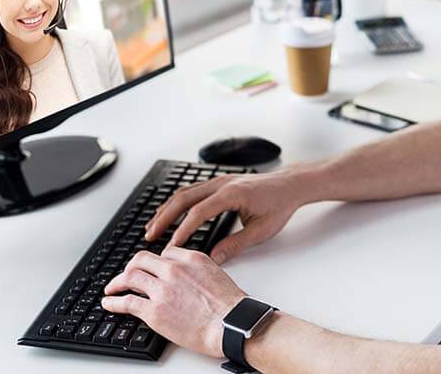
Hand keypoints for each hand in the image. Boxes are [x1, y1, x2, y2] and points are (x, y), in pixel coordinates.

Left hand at [102, 249, 244, 357]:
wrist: (230, 325)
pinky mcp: (154, 311)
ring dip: (117, 282)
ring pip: (130, 277)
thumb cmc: (230, 306)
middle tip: (126, 275)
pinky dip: (114, 302)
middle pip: (142, 260)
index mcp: (191, 258)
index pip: (165, 253)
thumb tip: (187, 277)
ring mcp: (162, 290)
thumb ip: (197, 270)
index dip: (155, 262)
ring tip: (112, 288)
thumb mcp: (216, 274)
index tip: (151, 269)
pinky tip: (109, 303)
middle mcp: (173, 270)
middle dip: (131, 267)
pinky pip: (127, 302)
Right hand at [145, 169, 305, 263]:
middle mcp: (222, 183)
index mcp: (231, 194)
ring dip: (167, 209)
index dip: (182, 231)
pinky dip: (177, 202)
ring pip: (185, 192)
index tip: (170, 248)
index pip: (198, 213)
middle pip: (183, 198)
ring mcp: (219, 180)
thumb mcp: (261, 230)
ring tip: (152, 226)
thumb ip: (236, 245)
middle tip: (149, 236)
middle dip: (164, 218)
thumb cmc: (279, 205)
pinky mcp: (220, 182)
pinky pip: (192, 190)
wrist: (291, 184)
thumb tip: (214, 259)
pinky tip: (170, 212)